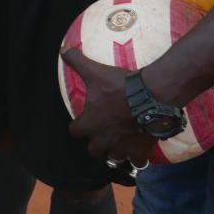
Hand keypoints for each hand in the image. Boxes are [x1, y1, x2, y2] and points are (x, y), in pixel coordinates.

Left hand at [60, 48, 155, 166]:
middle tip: (103, 135)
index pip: (74, 131)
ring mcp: (121, 148)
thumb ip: (76, 61)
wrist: (152, 96)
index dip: (78, 126)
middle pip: (94, 151)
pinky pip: (136, 163)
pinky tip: (138, 152)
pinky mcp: (139, 152)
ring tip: (119, 146)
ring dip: (115, 153)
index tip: (83, 122)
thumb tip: (62, 49)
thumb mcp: (95, 71)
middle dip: (96, 145)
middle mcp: (102, 140)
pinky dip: (136, 159)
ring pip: (113, 159)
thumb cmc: (119, 86)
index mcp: (88, 124)